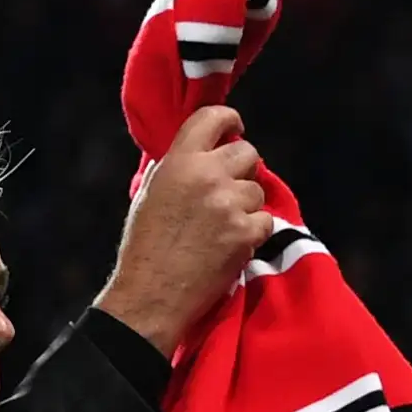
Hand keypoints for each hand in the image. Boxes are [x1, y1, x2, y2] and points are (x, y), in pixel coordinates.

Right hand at [97, 106, 274, 356]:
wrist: (152, 294)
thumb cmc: (145, 247)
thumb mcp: (150, 194)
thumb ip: (175, 168)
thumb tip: (198, 154)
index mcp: (179, 161)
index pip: (213, 117)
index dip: (230, 121)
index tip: (236, 129)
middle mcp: (206, 175)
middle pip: (248, 153)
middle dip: (243, 169)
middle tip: (230, 189)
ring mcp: (229, 204)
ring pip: (257, 190)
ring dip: (246, 205)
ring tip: (223, 226)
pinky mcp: (246, 233)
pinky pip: (265, 220)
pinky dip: (254, 232)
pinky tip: (232, 244)